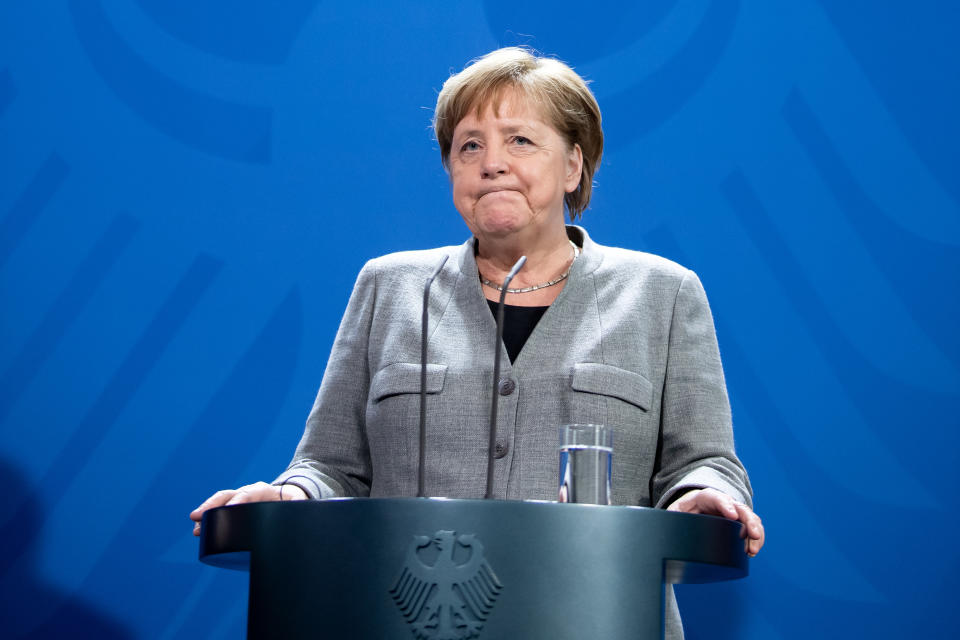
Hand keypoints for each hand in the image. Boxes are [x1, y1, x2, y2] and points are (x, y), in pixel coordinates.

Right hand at [189, 481, 307, 535]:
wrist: (291, 496)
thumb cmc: (295, 503)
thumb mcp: (300, 504)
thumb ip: (299, 509)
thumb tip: (301, 517)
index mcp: (264, 490)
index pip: (248, 493)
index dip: (238, 502)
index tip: (228, 510)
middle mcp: (249, 492)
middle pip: (228, 496)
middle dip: (212, 506)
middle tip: (197, 517)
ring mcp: (241, 499)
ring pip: (220, 503)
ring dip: (206, 514)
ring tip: (195, 529)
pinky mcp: (236, 508)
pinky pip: (220, 511)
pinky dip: (209, 520)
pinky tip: (199, 531)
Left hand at [667, 488, 764, 556]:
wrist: (689, 511)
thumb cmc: (680, 512)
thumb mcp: (673, 513)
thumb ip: (671, 518)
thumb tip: (664, 530)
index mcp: (703, 498)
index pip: (716, 497)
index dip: (725, 505)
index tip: (732, 517)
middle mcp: (721, 502)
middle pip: (739, 507)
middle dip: (748, 521)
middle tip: (753, 535)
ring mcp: (732, 511)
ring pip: (749, 517)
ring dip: (755, 532)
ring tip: (753, 549)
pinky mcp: (737, 523)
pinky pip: (751, 527)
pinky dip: (755, 539)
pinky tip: (752, 551)